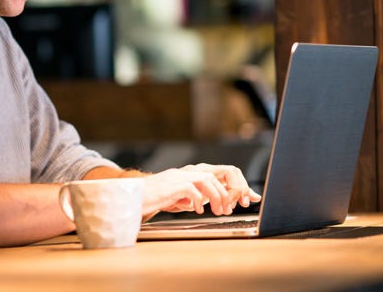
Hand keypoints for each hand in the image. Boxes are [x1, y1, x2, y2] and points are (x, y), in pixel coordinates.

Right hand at [141, 164, 260, 217]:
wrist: (133, 197)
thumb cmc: (155, 199)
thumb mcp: (180, 197)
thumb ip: (195, 197)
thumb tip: (212, 203)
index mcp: (191, 173)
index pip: (222, 172)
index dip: (238, 184)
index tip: (249, 198)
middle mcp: (187, 171)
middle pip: (220, 172)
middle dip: (232, 189)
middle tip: (233, 207)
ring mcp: (180, 176)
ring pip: (209, 179)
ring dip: (218, 196)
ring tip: (218, 211)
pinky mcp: (172, 185)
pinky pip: (193, 189)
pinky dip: (199, 200)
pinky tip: (197, 210)